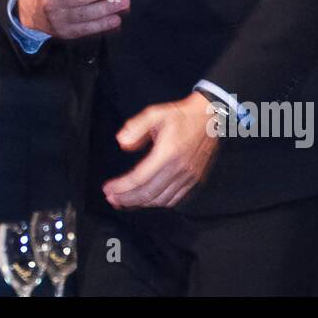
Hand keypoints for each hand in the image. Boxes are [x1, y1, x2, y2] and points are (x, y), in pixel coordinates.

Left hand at [101, 92, 220, 209]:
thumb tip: (122, 143)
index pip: (139, 178)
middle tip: (112, 199)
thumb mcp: (154, 113)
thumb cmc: (181, 116)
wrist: (209, 118)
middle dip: (127, 200)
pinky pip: (174, 199)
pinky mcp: (195, 180)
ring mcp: (189, 177)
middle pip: (148, 194)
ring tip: (125, 202)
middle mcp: (179, 169)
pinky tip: (147, 199)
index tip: (108, 189)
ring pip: (161, 200)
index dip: (121, 187)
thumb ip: (135, 127)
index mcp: (168, 153)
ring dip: (140, 204)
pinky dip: (158, 202)